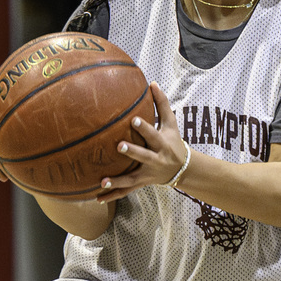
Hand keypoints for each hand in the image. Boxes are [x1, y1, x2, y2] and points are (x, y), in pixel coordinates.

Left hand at [93, 83, 182, 201]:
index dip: (144, 128)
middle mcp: (156, 160)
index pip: (153, 135)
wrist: (182, 169)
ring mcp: (148, 174)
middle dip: (132, 152)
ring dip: (117, 181)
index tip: (133, 120)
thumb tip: (151, 82)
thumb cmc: (173, 141)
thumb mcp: (171, 124)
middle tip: (118, 146)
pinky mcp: (141, 183)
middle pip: (143, 156)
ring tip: (102, 182)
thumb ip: (162, 104)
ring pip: (132, 179)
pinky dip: (112, 195)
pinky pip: (126, 191)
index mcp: (162, 144)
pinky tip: (97, 198)